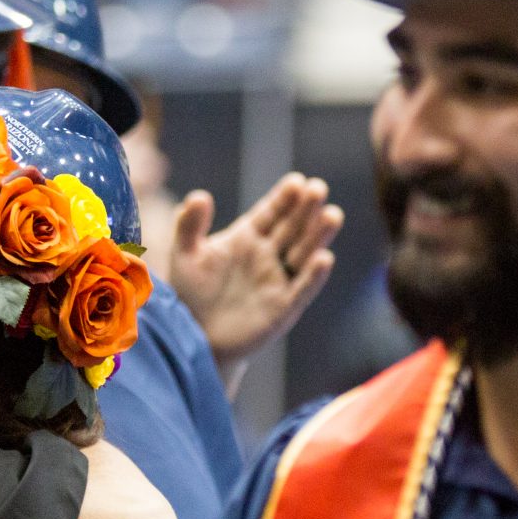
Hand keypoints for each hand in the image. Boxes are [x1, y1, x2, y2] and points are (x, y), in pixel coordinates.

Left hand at [167, 174, 342, 378]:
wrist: (196, 337)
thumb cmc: (191, 293)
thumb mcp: (185, 256)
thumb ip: (189, 226)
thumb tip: (199, 196)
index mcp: (248, 237)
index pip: (271, 212)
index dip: (285, 198)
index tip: (297, 181)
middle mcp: (269, 255)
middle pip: (292, 228)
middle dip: (306, 209)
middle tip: (318, 188)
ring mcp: (278, 280)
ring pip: (303, 253)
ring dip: (317, 235)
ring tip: (331, 214)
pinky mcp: (284, 307)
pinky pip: (302, 289)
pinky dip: (313, 275)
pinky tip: (324, 258)